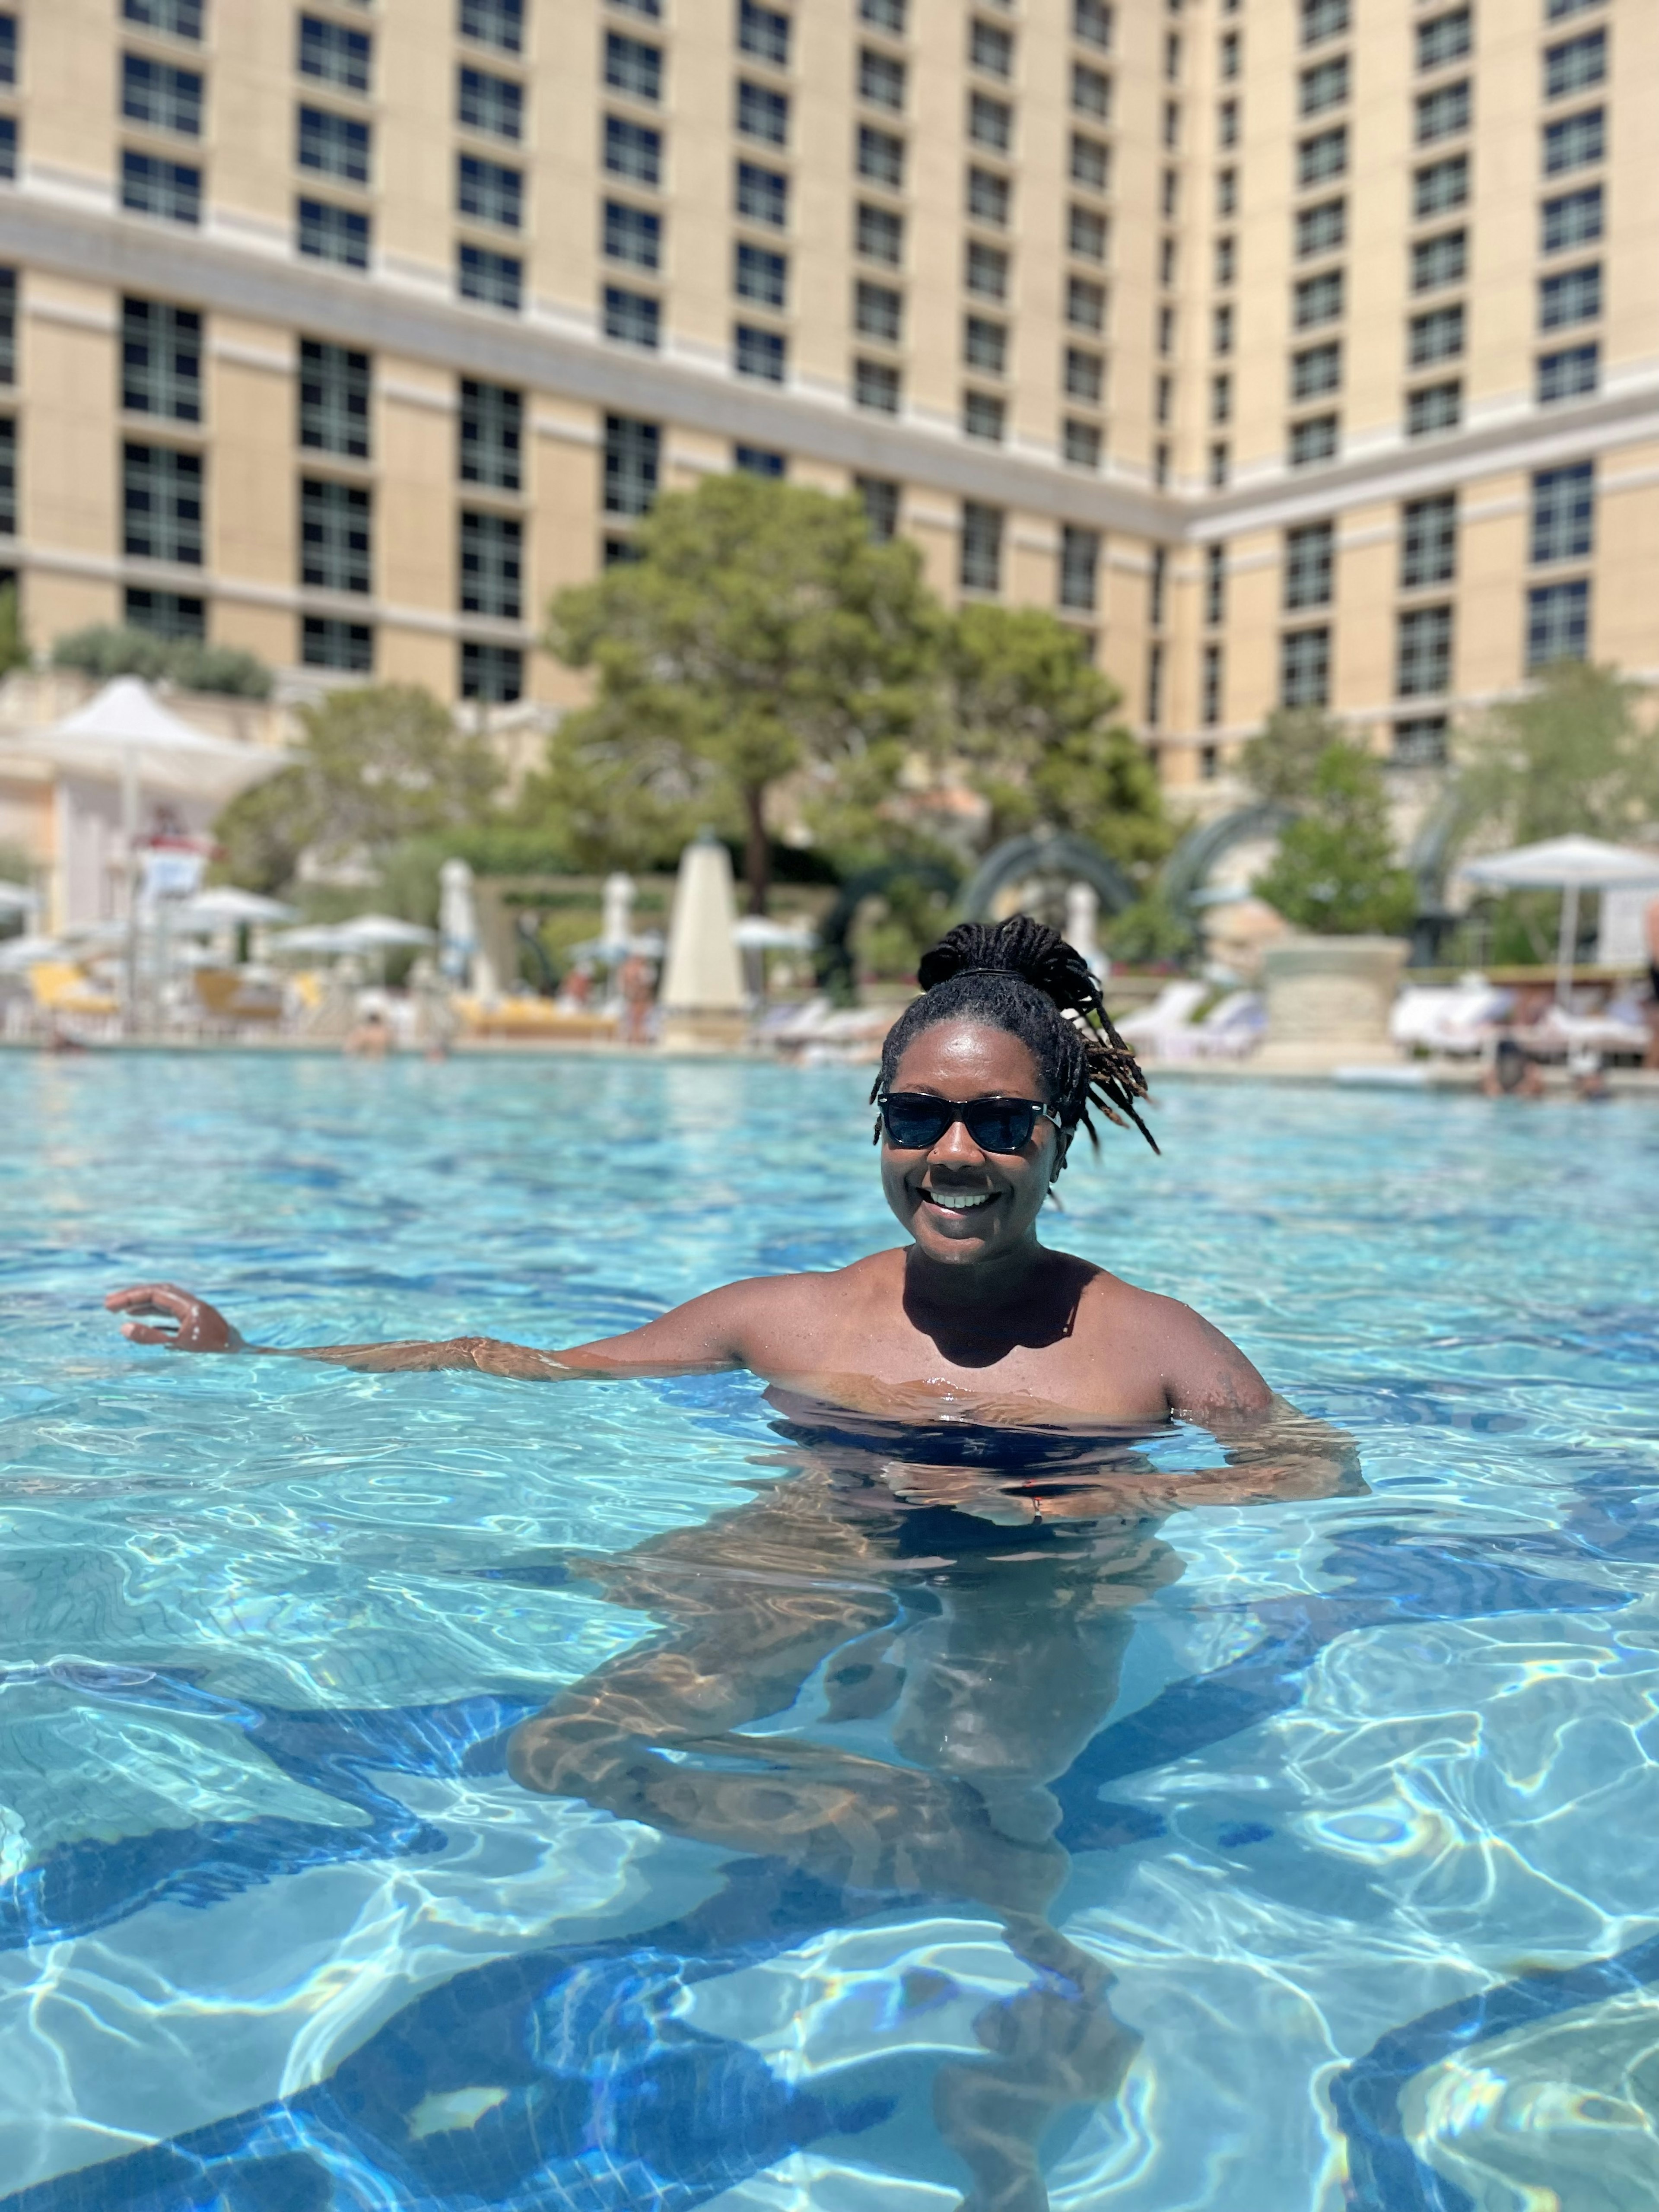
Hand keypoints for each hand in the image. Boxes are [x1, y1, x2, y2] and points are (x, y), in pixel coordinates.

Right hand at [105, 1283, 243, 1352]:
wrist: (243, 1359)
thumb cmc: (214, 1354)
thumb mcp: (179, 1347)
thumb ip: (151, 1338)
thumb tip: (124, 1328)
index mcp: (191, 1306)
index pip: (155, 1293)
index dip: (130, 1297)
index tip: (109, 1305)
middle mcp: (193, 1304)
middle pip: (159, 1292)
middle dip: (133, 1296)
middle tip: (108, 1303)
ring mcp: (196, 1312)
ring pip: (164, 1301)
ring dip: (142, 1303)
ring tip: (119, 1309)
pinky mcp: (196, 1321)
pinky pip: (170, 1311)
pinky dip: (153, 1313)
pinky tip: (140, 1319)